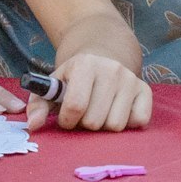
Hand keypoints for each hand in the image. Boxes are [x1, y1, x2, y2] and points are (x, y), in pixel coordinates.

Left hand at [31, 53, 152, 131]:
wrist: (104, 54)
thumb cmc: (74, 77)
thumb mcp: (53, 85)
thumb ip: (38, 105)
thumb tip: (34, 125)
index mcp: (85, 64)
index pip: (76, 106)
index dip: (67, 120)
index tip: (66, 117)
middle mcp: (112, 69)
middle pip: (95, 121)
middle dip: (85, 124)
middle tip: (83, 114)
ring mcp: (131, 80)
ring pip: (116, 125)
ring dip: (104, 126)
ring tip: (99, 113)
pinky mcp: (146, 91)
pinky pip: (139, 121)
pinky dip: (127, 124)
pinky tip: (117, 112)